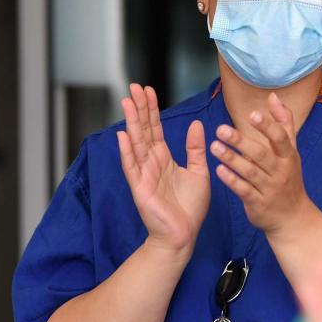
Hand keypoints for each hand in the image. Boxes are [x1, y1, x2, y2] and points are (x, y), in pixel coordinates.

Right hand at [117, 84, 210, 252]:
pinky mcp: (140, 188)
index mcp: (164, 159)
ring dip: (131, 122)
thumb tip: (195, 124)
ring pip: (136, 143)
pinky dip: (127, 151)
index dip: (151, 110)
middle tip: (134, 87)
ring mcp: (143, 174)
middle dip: (139, 109)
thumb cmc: (189, 207)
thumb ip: (196, 149)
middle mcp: (151, 163)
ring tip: (127, 102)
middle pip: (143, 130)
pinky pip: (132, 166)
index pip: (155, 129)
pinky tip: (122, 135)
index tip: (148, 90)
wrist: (183, 235)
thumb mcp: (199, 172)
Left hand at [210, 93, 308, 237]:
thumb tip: (273, 97)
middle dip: (241, 141)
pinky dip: (232, 181)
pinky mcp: (258, 204)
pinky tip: (219, 171)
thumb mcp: (291, 151)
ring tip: (214, 147)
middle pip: (261, 154)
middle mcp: (280, 171)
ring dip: (232, 159)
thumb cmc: (288, 178)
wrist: (293, 217)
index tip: (252, 114)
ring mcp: (269, 188)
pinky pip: (244, 191)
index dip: (267, 126)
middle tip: (220, 129)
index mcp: (288, 156)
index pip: (280, 139)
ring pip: (250, 172)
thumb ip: (283, 123)